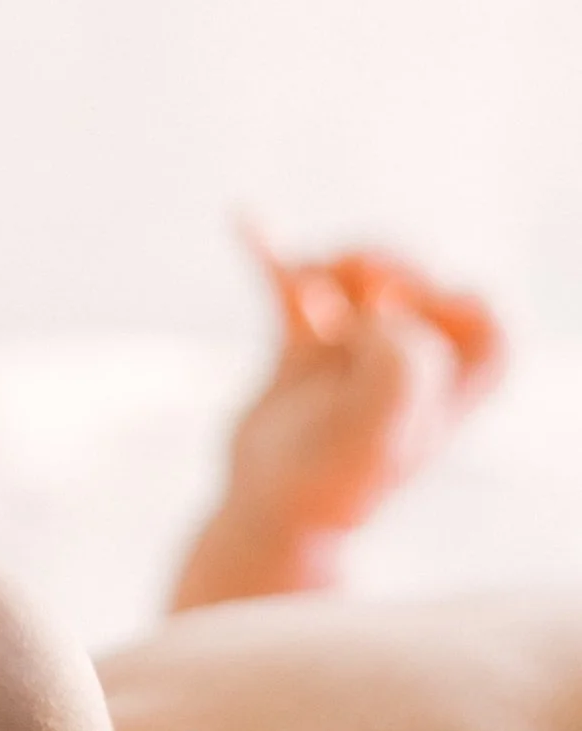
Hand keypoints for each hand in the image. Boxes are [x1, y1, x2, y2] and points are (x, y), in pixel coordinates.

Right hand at [222, 227, 504, 540]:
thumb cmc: (332, 481)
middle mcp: (411, 365)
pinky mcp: (303, 346)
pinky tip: (246, 219)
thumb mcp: (379, 433)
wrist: (265, 510)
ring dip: (331, 263)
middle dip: (384, 267)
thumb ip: (400, 367)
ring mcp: (355, 352)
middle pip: (415, 282)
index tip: (406, 317)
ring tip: (306, 287)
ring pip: (356, 277)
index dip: (453, 304)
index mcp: (453, 390)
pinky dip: (270, 252)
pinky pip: (291, 285)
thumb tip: (379, 308)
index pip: (485, 324)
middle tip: (354, 282)